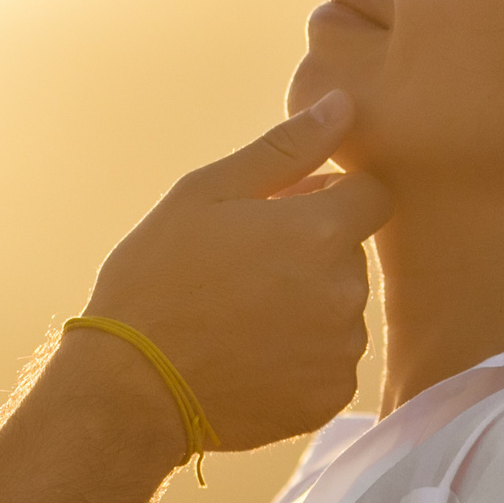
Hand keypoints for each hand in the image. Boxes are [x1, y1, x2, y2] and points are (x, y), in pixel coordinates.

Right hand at [78, 90, 389, 451]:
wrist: (132, 387)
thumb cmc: (159, 276)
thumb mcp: (207, 193)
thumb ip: (285, 149)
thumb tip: (343, 105)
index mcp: (320, 231)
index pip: (371, 196)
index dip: (329, 197)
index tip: (280, 214)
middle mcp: (345, 292)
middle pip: (350, 253)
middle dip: (312, 250)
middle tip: (243, 266)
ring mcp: (340, 350)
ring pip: (342, 307)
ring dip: (308, 303)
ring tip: (239, 315)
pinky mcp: (330, 397)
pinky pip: (331, 359)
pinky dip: (302, 355)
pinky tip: (249, 354)